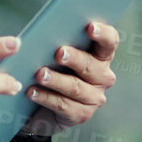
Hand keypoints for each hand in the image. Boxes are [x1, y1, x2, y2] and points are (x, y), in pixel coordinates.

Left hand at [17, 20, 118, 138]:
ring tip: (40, 74)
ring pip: (75, 87)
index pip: (109, 42)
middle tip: (58, 53)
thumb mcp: (57, 55)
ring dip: (56, 80)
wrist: (43, 106)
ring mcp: (93, 97)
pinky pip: (63, 105)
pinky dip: (46, 97)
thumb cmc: (53, 70)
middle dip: (74, 58)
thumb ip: (59, 42)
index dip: (103, 34)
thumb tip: (47, 32)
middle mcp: (102, 77)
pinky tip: (32, 92)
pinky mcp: (81, 114)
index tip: (90, 27)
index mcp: (101, 56)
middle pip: (91, 66)